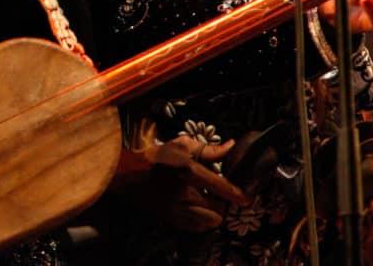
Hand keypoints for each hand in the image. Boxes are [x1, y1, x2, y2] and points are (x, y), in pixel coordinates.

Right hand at [113, 136, 246, 230]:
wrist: (125, 174)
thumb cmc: (156, 157)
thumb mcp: (181, 146)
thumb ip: (208, 149)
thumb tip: (231, 146)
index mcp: (186, 170)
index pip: (217, 186)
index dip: (234, 194)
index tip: (246, 199)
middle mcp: (181, 193)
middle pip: (215, 210)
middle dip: (222, 205)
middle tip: (220, 197)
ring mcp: (173, 209)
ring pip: (206, 222)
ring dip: (212, 215)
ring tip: (209, 204)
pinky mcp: (168, 218)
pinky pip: (193, 227)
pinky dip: (200, 222)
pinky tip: (197, 211)